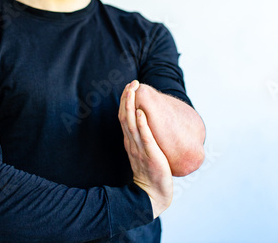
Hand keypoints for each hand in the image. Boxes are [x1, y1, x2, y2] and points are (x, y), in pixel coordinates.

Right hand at [118, 80, 172, 218]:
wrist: (152, 195)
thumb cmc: (151, 173)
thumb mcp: (143, 152)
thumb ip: (142, 139)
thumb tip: (146, 123)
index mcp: (130, 142)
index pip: (125, 118)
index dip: (126, 101)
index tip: (130, 87)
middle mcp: (132, 143)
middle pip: (126, 117)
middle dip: (128, 98)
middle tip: (132, 82)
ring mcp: (140, 149)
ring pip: (132, 124)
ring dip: (132, 106)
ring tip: (134, 90)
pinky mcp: (150, 155)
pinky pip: (145, 138)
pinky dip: (142, 124)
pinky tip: (141, 112)